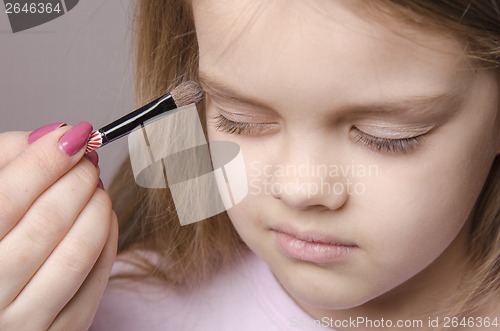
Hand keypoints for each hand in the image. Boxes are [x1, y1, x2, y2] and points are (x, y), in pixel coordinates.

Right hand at [0, 123, 117, 330]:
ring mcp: (25, 323)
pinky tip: (102, 215)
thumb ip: (5, 162)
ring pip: (77, 252)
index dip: (45, 161)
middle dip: (77, 180)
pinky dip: (107, 238)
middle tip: (88, 159)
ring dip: (96, 206)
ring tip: (95, 184)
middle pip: (47, 224)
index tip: (74, 135)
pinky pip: (96, 279)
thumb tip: (55, 136)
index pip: (6, 200)